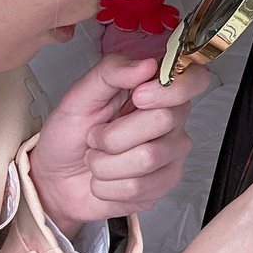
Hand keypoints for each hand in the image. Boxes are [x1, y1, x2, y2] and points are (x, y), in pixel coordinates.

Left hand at [29, 55, 205, 238]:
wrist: (57, 179)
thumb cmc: (70, 135)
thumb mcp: (79, 96)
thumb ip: (111, 72)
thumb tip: (146, 64)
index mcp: (156, 91)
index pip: (195, 80)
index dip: (172, 89)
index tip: (139, 97)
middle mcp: (172, 120)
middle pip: (163, 120)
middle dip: (114, 134)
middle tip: (97, 136)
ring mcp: (172, 153)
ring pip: (147, 158)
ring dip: (105, 164)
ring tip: (98, 159)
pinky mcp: (164, 183)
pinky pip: (138, 187)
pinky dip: (106, 186)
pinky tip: (105, 179)